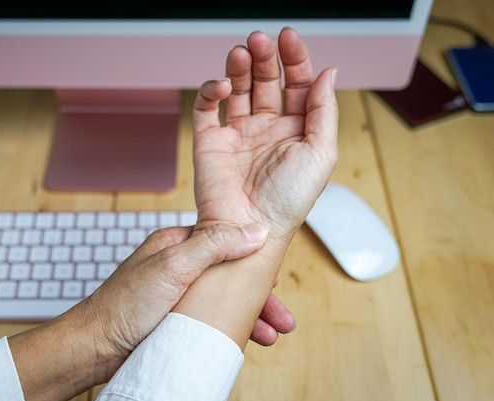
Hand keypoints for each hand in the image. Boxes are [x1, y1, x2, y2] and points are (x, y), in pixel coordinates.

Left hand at [83, 223, 294, 379]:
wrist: (94, 348)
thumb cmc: (124, 304)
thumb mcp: (172, 266)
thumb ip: (214, 245)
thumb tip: (255, 231)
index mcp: (176, 245)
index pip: (225, 242)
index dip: (253, 257)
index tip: (275, 273)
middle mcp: (179, 268)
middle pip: (229, 276)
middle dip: (259, 296)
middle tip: (282, 316)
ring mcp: (178, 296)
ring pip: (224, 301)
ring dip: (250, 316)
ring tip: (272, 333)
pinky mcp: (176, 320)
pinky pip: (211, 321)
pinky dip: (232, 329)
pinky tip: (246, 340)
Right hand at [192, 28, 338, 239]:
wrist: (250, 227)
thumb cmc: (289, 200)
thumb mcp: (321, 153)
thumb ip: (325, 111)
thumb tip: (328, 73)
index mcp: (296, 131)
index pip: (297, 85)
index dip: (294, 59)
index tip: (288, 38)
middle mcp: (267, 129)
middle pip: (266, 81)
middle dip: (265, 58)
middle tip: (260, 40)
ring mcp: (237, 134)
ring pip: (237, 89)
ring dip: (239, 67)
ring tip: (241, 53)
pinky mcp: (210, 142)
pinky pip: (206, 109)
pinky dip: (211, 91)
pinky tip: (221, 86)